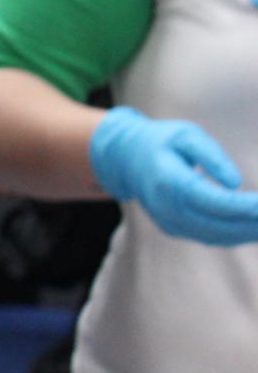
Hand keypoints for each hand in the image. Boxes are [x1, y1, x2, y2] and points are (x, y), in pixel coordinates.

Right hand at [89, 106, 257, 245]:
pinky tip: (253, 225)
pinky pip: (210, 237)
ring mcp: (169, 222)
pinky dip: (235, 234)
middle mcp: (167, 207)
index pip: (211, 200)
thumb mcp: (186, 135)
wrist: (127, 159)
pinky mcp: (174, 229)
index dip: (241, 206)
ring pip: (216, 236)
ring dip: (247, 233)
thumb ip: (211, 156)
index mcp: (169, 181)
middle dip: (251, 223)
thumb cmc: (161, 142)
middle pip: (217, 224)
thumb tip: (235, 183)